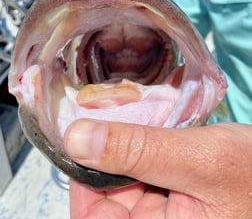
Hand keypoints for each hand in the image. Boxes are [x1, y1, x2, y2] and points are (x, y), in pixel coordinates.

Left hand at [64, 121, 251, 218]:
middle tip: (107, 113)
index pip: (94, 217)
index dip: (82, 177)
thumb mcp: (199, 160)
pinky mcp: (171, 190)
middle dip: (107, 153)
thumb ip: (138, 150)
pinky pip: (144, 168)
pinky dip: (143, 145)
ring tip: (133, 114)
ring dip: (126, 145)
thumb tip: (76, 138)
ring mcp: (165, 209)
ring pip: (125, 176)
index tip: (82, 134)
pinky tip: (150, 126)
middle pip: (108, 194)